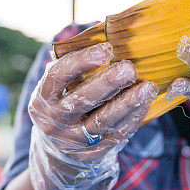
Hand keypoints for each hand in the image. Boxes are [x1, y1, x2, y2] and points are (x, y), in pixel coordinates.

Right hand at [28, 42, 157, 189]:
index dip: (81, 61)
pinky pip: (116, 135)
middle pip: (83, 100)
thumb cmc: (64, 105)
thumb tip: (104, 34)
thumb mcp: (58, 89)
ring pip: (103, 121)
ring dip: (128, 103)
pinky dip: (133, 118)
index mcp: (43, 98)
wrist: (59, 153)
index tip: (106, 49)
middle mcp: (54, 121)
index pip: (59, 76)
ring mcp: (73, 141)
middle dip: (108, 82)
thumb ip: (74, 68)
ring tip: (147, 87)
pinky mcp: (92, 155)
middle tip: (130, 68)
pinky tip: (146, 103)